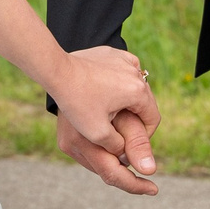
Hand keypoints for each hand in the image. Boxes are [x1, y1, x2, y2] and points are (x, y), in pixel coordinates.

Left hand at [52, 45, 161, 195]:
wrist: (57, 71)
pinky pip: (123, 71)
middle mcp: (136, 73)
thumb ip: (117, 146)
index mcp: (138, 92)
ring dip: (127, 98)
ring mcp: (124, 60)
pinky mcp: (112, 53)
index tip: (129, 142)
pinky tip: (104, 90)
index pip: (153, 119)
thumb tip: (125, 155)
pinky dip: (118, 82)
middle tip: (119, 129)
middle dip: (135, 117)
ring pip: (134, 86)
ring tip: (109, 110)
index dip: (144, 135)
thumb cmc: (76, 102)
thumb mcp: (97, 133)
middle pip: (145, 102)